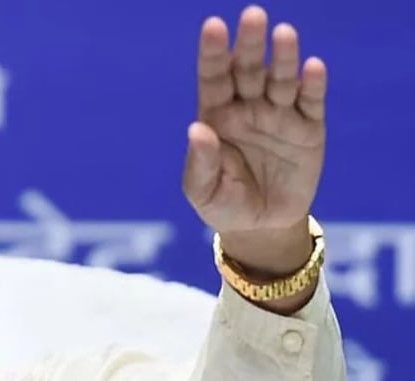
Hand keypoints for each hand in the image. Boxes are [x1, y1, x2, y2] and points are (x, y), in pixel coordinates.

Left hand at [183, 5, 324, 273]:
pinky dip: (313, 85)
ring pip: (281, 80)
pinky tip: (312, 67)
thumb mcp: (203, 192)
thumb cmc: (223, 205)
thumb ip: (200, 162)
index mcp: (217, 116)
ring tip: (284, 34)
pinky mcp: (308, 129)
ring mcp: (279, 115)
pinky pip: (311, 102)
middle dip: (249, 44)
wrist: (261, 227)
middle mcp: (248, 108)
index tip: (212, 27)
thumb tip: (198, 130)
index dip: (212, 52)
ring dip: (283, 57)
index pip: (213, 78)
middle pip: (247, 70)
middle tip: (252, 16)